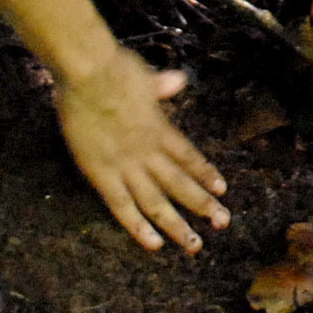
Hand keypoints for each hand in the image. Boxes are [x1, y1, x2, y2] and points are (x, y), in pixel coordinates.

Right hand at [55, 45, 231, 251]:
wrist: (88, 72)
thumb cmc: (113, 67)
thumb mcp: (144, 76)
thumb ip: (161, 86)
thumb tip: (178, 80)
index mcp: (160, 127)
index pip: (189, 156)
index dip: (205, 173)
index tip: (222, 189)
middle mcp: (149, 151)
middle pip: (180, 183)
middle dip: (203, 205)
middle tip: (224, 223)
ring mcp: (126, 165)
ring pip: (157, 202)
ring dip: (178, 224)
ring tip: (195, 245)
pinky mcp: (102, 174)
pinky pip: (122, 207)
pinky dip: (138, 227)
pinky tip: (154, 244)